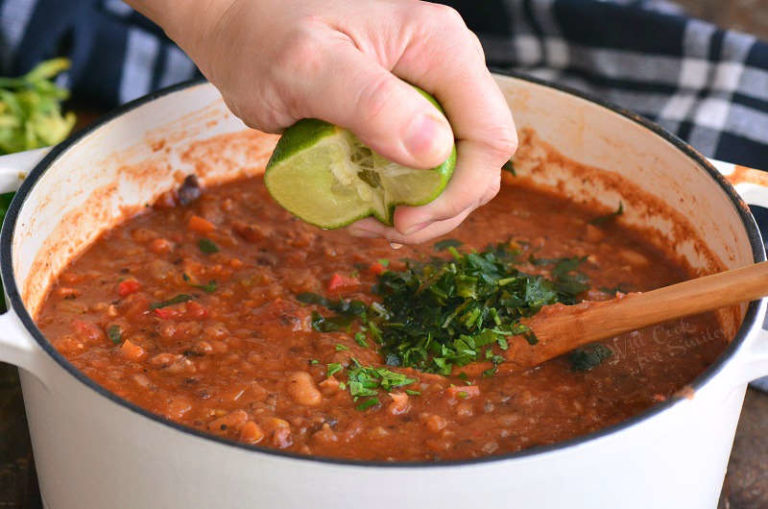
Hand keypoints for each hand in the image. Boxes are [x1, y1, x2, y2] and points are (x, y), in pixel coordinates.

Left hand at [128, 0, 516, 242]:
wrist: (241, 27)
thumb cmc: (263, 38)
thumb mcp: (307, 67)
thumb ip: (369, 102)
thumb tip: (434, 151)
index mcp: (441, 48)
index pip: (491, 136)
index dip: (460, 191)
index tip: (404, 218)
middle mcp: (448, 69)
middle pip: (480, 161)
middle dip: (441, 208)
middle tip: (386, 226)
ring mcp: (432, 92)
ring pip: (457, 171)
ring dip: (423, 210)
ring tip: (369, 219)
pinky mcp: (411, 114)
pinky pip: (427, 168)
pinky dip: (404, 198)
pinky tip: (366, 205)